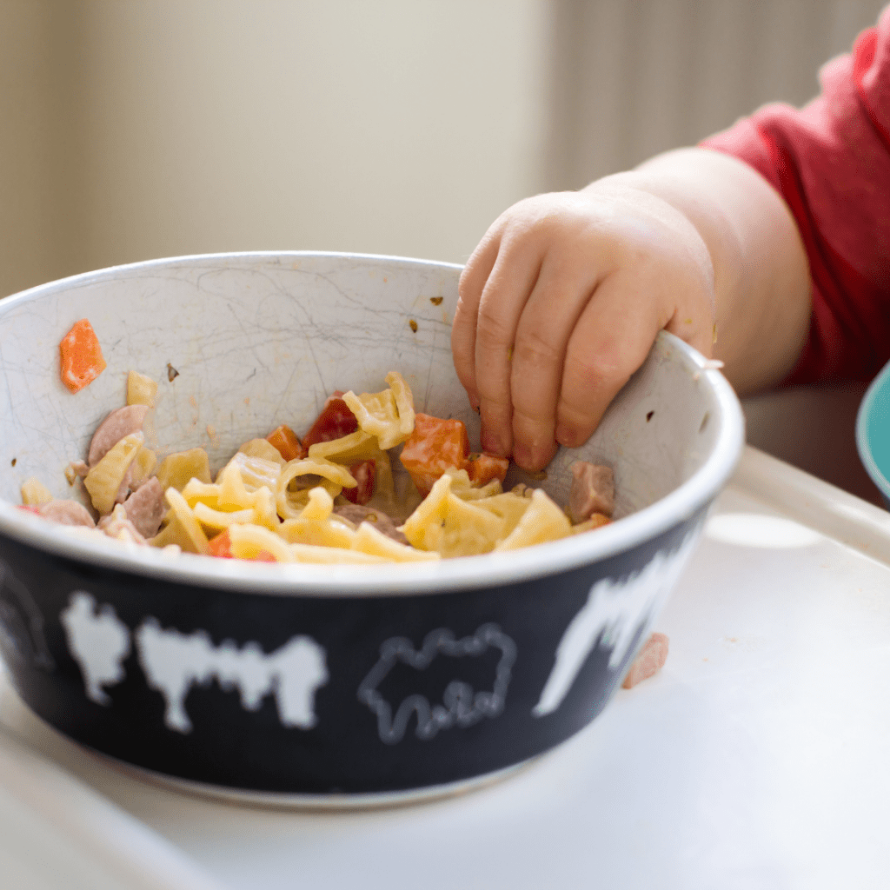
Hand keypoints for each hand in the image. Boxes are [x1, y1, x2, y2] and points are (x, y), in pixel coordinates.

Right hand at [452, 178, 716, 470]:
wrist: (635, 222)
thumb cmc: (659, 289)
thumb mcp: (690, 325)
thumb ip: (677, 376)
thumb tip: (655, 444)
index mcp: (639, 269)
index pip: (596, 358)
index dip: (577, 410)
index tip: (571, 440)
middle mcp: (582, 240)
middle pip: (537, 347)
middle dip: (528, 415)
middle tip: (526, 455)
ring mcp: (533, 232)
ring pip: (495, 329)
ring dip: (492, 395)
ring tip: (499, 436)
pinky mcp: (498, 235)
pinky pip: (470, 308)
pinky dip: (470, 360)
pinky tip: (482, 395)